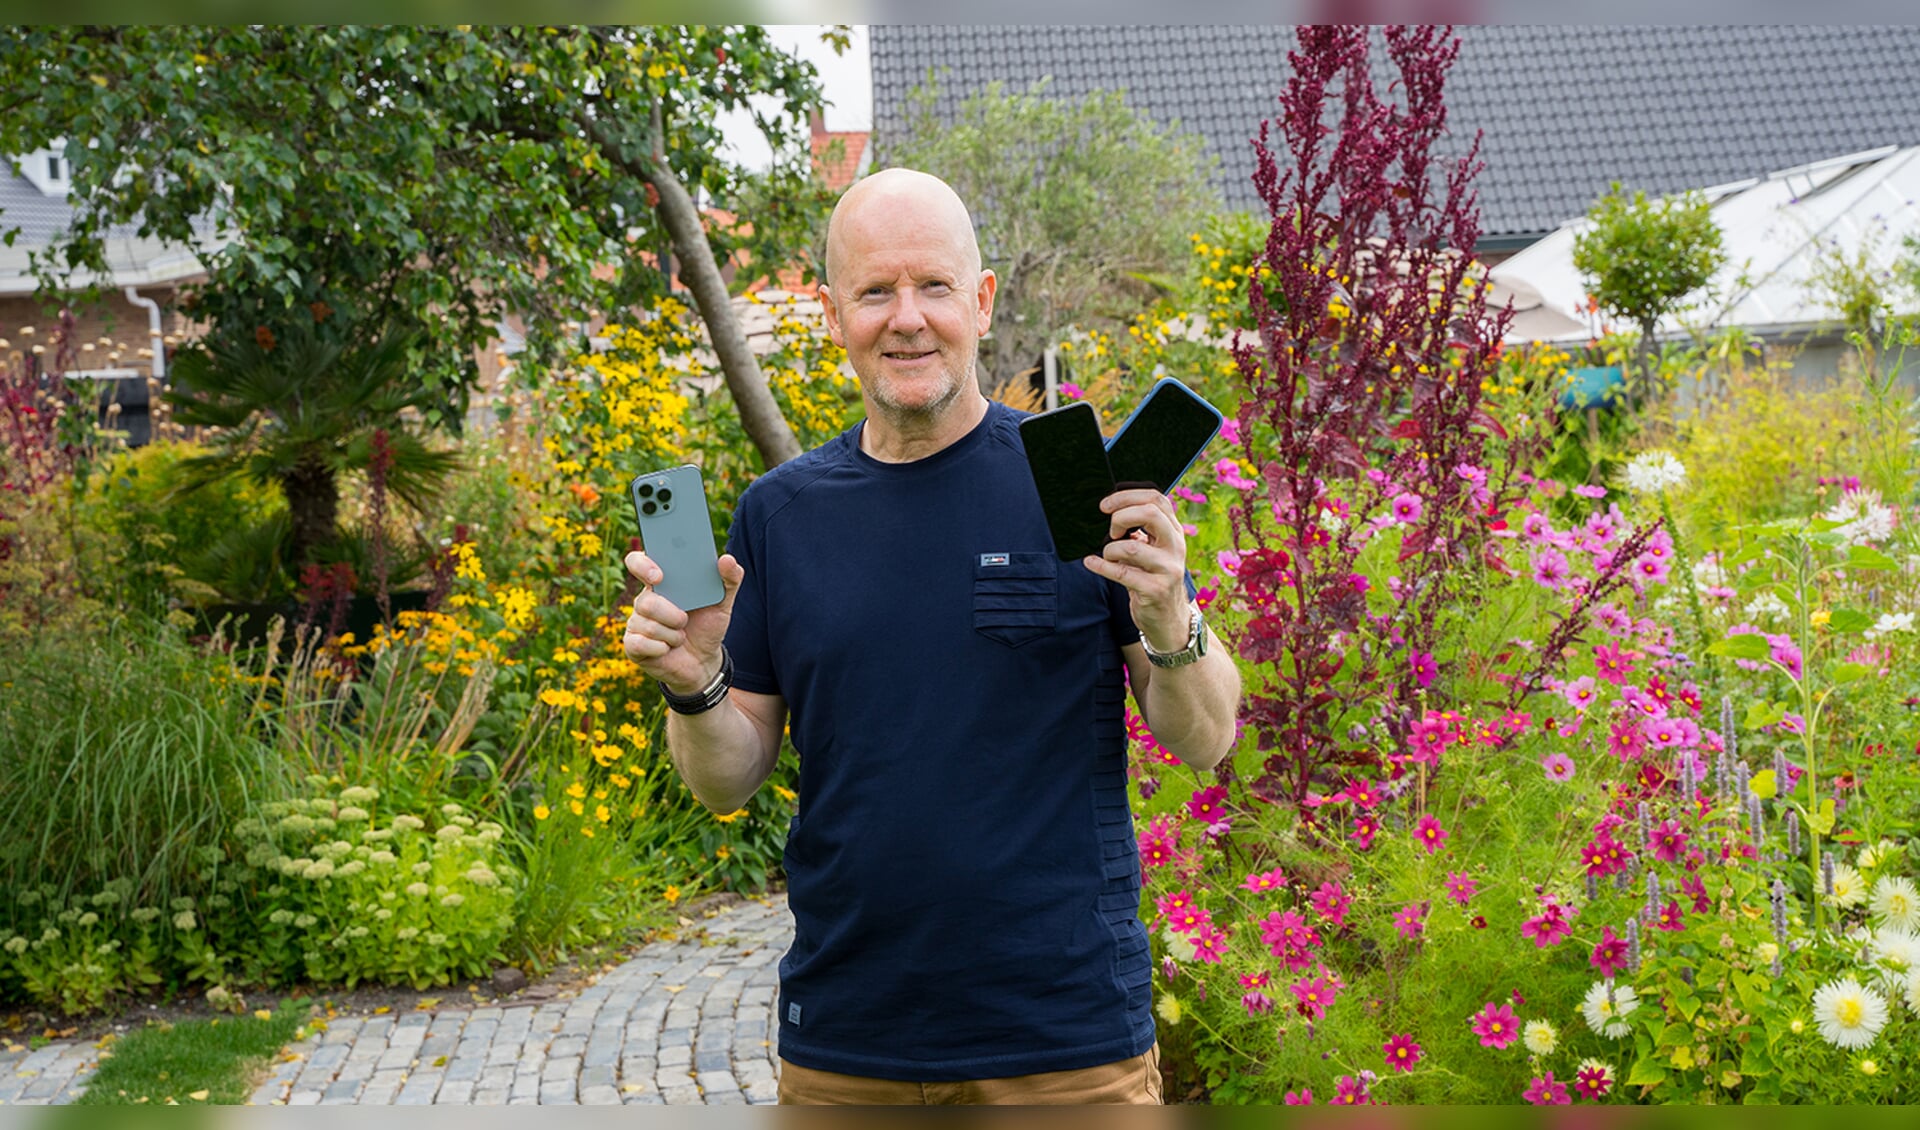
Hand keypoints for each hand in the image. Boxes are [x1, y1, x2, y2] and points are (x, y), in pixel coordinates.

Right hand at [622, 550, 745, 693]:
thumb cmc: (707, 626)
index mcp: (661, 583)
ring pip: (647, 624)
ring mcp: (636, 622)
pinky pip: (641, 643)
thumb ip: (730, 579)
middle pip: (645, 601)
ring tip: (681, 636)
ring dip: (673, 634)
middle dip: (671, 614)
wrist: (703, 661)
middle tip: (684, 620)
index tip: (659, 576)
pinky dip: (662, 648)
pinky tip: (668, 649)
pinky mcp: (632, 645)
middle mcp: (644, 600)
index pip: (637, 562)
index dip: (642, 565)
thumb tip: (727, 558)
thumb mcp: (723, 603)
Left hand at [1083, 488, 1190, 649]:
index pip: (1156, 499)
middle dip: (1121, 516)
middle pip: (1150, 514)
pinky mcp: (1155, 590)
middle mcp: (1175, 547)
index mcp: (1174, 532)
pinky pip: (1122, 573)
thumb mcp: (1153, 551)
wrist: (1169, 619)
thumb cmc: (1153, 579)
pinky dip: (1100, 566)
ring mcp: (1168, 569)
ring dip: (1110, 549)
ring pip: (1132, 547)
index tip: (1106, 505)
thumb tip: (1111, 510)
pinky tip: (1090, 563)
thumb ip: (1140, 530)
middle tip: (1110, 530)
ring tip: (1108, 556)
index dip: (1127, 496)